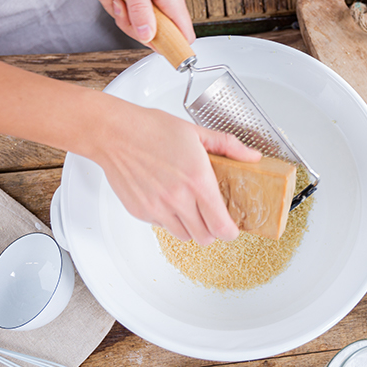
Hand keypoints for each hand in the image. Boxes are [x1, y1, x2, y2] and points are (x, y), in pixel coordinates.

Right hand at [91, 101, 260, 245]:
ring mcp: (158, 208)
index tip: (231, 226)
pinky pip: (162, 226)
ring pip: (184, 236)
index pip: (221, 226)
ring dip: (190, 227)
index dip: (230, 231)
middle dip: (212, 230)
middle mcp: (178, 198)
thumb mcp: (197, 132)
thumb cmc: (152, 129)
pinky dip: (169, 219)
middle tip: (211, 216)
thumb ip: (229, 146)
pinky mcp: (141, 212)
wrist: (114, 133)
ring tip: (189, 206)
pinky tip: (167, 199)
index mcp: (197, 180)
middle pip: (205, 238)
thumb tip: (253, 157)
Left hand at [92, 0, 194, 44]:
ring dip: (112, 4)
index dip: (171, 47)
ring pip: (131, 19)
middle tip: (118, 3)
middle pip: (151, 33)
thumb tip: (147, 36)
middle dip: (127, 22)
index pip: (183, 35)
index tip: (152, 45)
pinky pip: (120, 5)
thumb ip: (140, 10)